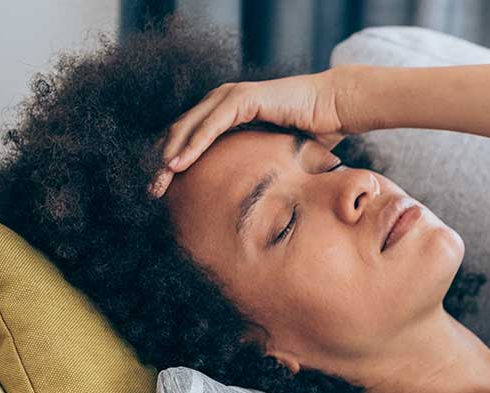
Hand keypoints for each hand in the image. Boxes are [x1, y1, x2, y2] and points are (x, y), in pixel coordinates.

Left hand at [149, 68, 350, 197]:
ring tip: (159, 182)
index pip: (189, 138)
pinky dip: (193, 144)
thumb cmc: (315, 132)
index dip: (173, 163)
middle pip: (181, 132)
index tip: (163, 192)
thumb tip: (251, 199)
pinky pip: (210, 124)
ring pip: (188, 128)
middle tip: (152, 191)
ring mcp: (231, 96)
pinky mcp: (243, 98)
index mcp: (227, 114)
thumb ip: (255, 166)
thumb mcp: (274, 155)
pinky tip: (178, 164)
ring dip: (170, 156)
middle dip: (163, 163)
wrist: (337, 108)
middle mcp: (223, 101)